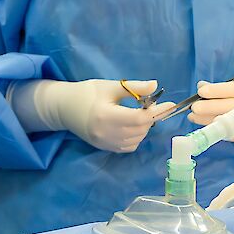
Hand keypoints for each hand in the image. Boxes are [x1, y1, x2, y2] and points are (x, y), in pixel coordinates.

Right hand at [10, 79, 170, 152]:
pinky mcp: (104, 148)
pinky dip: (135, 137)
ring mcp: (105, 143)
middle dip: (150, 118)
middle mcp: (105, 133)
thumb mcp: (110, 86)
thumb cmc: (86, 93)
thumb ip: (133, 88)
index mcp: (105, 115)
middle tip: (148, 105)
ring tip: (137, 114)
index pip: (138, 119)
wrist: (64, 108)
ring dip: (143, 128)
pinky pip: (129, 146)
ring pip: (136, 139)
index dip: (156, 112)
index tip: (169, 104)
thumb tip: (155, 85)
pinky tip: (131, 126)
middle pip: (140, 129)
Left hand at [190, 81, 233, 145]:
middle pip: (229, 106)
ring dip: (206, 120)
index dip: (216, 90)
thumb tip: (201, 85)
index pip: (233, 88)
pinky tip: (204, 126)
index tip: (201, 91)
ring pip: (226, 120)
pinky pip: (227, 133)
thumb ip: (218, 89)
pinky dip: (214, 129)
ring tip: (193, 117)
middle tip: (194, 107)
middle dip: (209, 107)